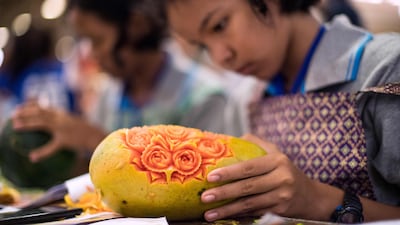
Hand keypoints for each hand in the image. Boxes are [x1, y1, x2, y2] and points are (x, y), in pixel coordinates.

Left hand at [12, 101, 105, 161]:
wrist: (97, 136)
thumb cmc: (85, 133)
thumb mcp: (73, 124)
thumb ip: (61, 124)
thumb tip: (50, 127)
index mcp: (62, 115)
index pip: (43, 107)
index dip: (29, 105)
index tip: (18, 107)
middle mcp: (61, 118)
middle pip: (40, 112)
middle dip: (25, 111)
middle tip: (13, 115)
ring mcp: (62, 128)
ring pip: (42, 123)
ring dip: (28, 124)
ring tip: (16, 127)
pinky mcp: (65, 140)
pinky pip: (52, 146)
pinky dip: (42, 152)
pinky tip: (32, 157)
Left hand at [201, 134, 321, 220]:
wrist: (310, 196)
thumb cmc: (285, 171)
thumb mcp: (275, 153)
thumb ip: (255, 143)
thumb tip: (229, 139)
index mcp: (278, 161)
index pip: (249, 167)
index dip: (229, 172)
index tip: (211, 176)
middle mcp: (282, 179)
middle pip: (248, 187)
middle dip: (224, 193)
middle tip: (204, 197)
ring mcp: (282, 197)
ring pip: (249, 204)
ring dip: (227, 210)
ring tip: (208, 213)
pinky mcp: (280, 212)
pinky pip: (255, 213)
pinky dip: (238, 216)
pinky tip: (224, 217)